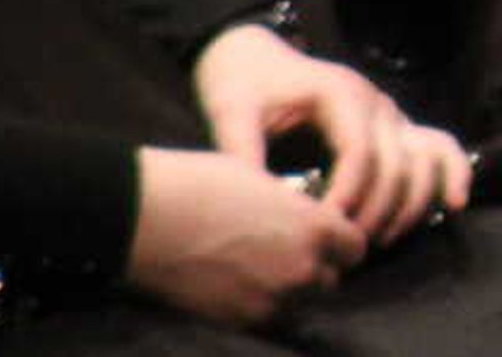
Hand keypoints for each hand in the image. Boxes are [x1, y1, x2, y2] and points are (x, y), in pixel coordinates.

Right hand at [129, 145, 364, 325]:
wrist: (146, 215)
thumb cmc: (202, 183)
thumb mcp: (266, 183)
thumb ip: (296, 212)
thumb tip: (304, 222)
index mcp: (315, 229)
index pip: (355, 249)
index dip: (342, 243)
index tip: (328, 238)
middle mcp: (301, 270)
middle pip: (330, 281)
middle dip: (317, 268)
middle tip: (290, 253)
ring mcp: (270, 300)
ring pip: (299, 304)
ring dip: (289, 291)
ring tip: (262, 269)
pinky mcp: (236, 320)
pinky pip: (266, 319)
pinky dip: (260, 305)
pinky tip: (239, 285)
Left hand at [191, 23, 469, 245]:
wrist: (253, 59)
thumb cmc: (243, 85)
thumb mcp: (232, 115)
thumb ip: (243, 158)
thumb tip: (255, 209)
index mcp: (340, 93)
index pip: (360, 151)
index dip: (347, 195)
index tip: (321, 227)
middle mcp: (376, 103)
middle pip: (395, 163)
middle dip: (375, 211)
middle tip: (343, 247)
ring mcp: (391, 115)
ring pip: (424, 159)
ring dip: (410, 204)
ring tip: (379, 240)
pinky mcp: (395, 128)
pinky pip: (437, 147)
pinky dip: (452, 173)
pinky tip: (452, 204)